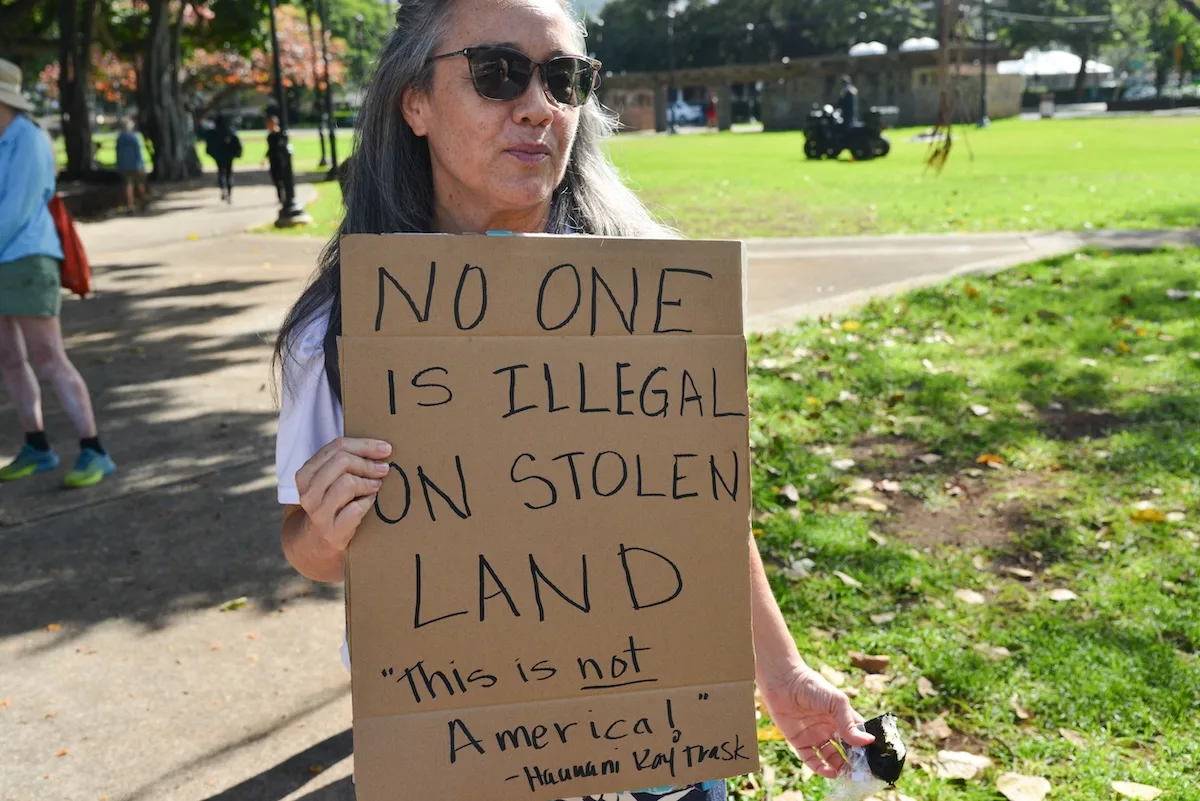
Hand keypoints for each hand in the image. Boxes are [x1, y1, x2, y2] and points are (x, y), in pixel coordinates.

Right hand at [295, 437, 391, 552]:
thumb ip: (348, 460)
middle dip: (368, 464)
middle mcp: (308, 491)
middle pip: (343, 462)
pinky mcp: (332, 530)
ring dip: (368, 483)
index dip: (365, 445)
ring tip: (375, 486)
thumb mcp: (332, 477)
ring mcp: (318, 512)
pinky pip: (356, 508)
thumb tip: (383, 449)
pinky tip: (369, 502)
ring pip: (348, 483)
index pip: (338, 447)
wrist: (320, 538)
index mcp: (306, 473)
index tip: (386, 449)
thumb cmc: (334, 501)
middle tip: (383, 470)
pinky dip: (367, 503)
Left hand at [759, 667, 873, 778]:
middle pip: (845, 750)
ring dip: (839, 767)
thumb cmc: (812, 686)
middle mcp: (829, 728)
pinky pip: (811, 759)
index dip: (865, 747)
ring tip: (846, 774)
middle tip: (861, 773)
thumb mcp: (836, 703)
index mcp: (840, 717)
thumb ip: (849, 724)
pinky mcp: (799, 741)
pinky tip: (831, 773)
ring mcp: (814, 735)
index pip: (856, 735)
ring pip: (830, 757)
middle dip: (853, 761)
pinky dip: (820, 768)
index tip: (874, 759)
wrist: (784, 682)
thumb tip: (868, 741)